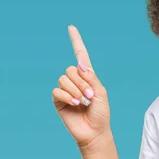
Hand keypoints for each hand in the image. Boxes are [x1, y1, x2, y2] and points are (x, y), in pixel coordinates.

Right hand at [52, 25, 110, 148]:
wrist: (94, 131)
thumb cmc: (101, 113)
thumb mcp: (101, 92)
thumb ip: (91, 77)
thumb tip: (79, 65)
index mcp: (88, 77)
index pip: (80, 55)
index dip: (76, 41)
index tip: (71, 27)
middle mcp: (75, 81)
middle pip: (71, 69)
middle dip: (81, 82)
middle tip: (89, 97)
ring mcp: (66, 90)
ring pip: (64, 79)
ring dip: (75, 91)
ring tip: (82, 102)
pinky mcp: (58, 100)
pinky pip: (57, 90)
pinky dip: (67, 96)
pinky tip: (74, 104)